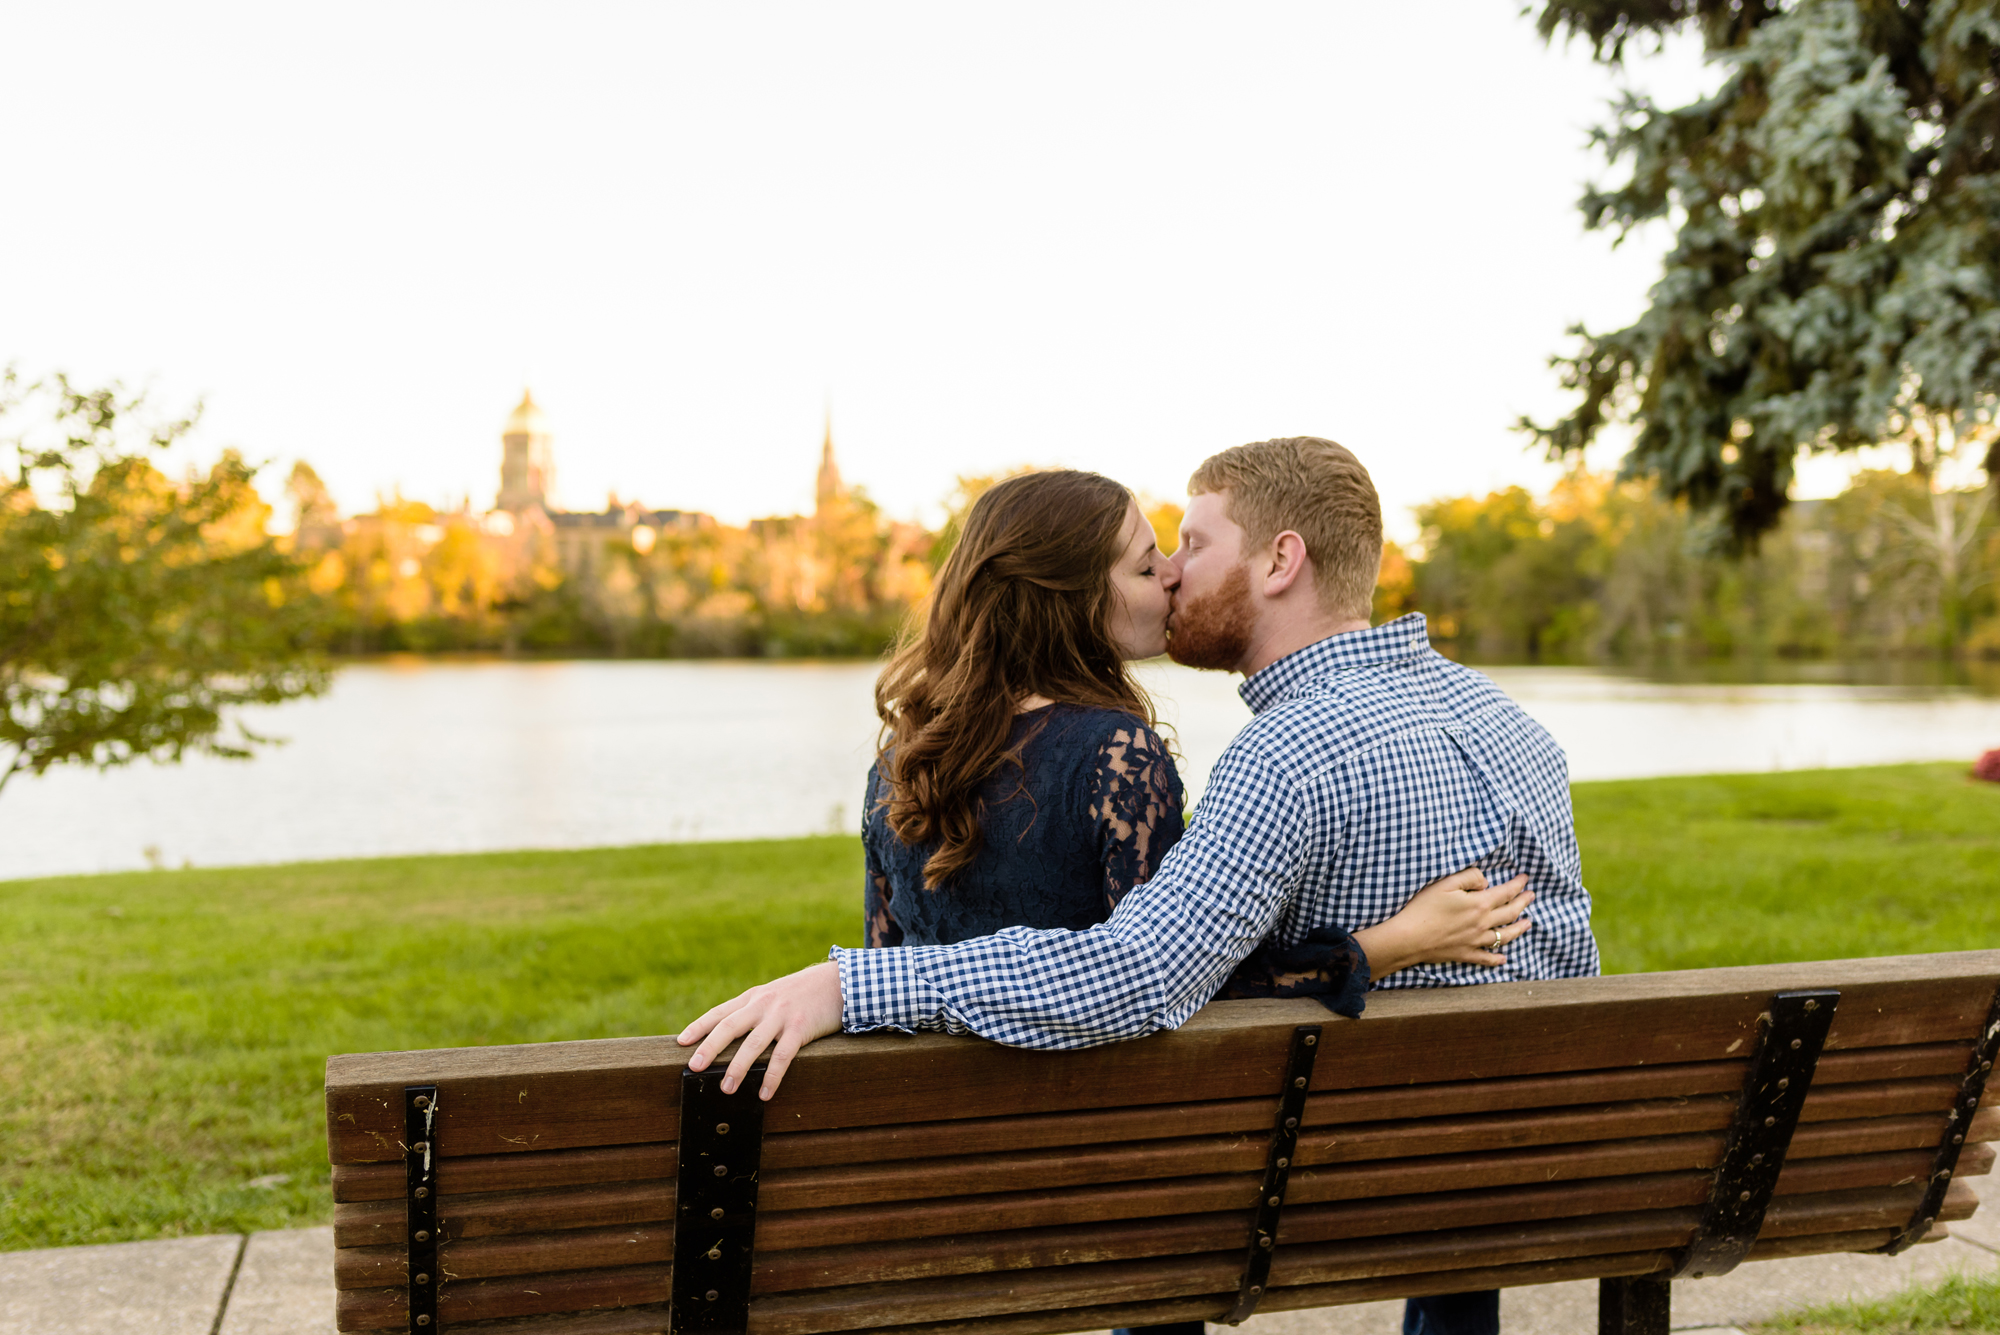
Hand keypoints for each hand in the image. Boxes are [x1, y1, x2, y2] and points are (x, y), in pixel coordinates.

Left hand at [676, 960, 843, 1099]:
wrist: (838, 982)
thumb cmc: (803, 994)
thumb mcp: (774, 995)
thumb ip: (754, 1010)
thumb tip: (732, 1035)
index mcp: (753, 997)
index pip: (720, 1012)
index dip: (699, 1027)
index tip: (681, 1042)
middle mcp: (763, 1005)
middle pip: (729, 1026)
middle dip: (710, 1047)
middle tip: (694, 1067)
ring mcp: (781, 1016)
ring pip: (753, 1044)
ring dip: (738, 1068)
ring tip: (726, 1088)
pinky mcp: (800, 1028)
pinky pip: (782, 1056)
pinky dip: (772, 1076)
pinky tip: (765, 1093)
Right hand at [1351, 867, 1533, 978]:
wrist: (1409, 938)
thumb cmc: (1424, 908)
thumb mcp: (1445, 883)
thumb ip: (1470, 877)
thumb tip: (1485, 882)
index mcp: (1479, 904)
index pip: (1506, 893)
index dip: (1518, 885)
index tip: (1525, 879)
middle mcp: (1483, 924)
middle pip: (1510, 913)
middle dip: (1523, 903)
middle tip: (1532, 896)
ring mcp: (1476, 941)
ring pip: (1505, 936)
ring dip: (1519, 928)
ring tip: (1528, 923)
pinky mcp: (1466, 954)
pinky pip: (1486, 958)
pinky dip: (1497, 958)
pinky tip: (1504, 959)